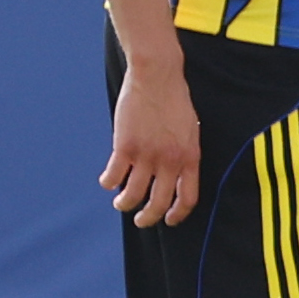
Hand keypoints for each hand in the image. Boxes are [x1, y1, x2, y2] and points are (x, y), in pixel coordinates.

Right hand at [98, 56, 200, 227]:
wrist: (158, 77)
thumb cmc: (175, 101)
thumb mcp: (190, 130)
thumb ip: (183, 154)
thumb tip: (175, 175)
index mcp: (190, 157)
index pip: (188, 197)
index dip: (177, 214)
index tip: (168, 220)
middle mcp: (170, 160)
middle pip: (158, 203)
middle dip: (148, 217)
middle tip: (140, 220)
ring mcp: (147, 155)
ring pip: (133, 194)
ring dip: (124, 203)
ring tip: (120, 203)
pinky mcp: (125, 147)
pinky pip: (113, 176)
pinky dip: (108, 182)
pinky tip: (108, 181)